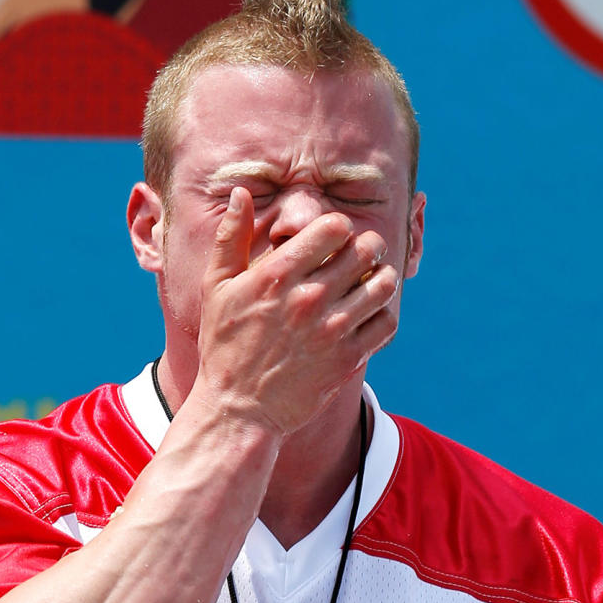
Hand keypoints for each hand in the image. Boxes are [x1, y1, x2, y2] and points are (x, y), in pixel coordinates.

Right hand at [193, 187, 400, 438]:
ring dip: (381, 278)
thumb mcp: (216, 288)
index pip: (335, 226)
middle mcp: (309, 297)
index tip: (333, 241)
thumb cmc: (224, 345)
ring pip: (383, 284)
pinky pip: (386, 324)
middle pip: (366, 249)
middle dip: (366, 248)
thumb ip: (230, 238)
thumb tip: (239, 193)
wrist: (238, 409)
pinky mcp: (347, 359)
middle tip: (360, 257)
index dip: (339, 228)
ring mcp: (332, 329)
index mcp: (278, 274)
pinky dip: (383, 315)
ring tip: (369, 283)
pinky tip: (369, 315)